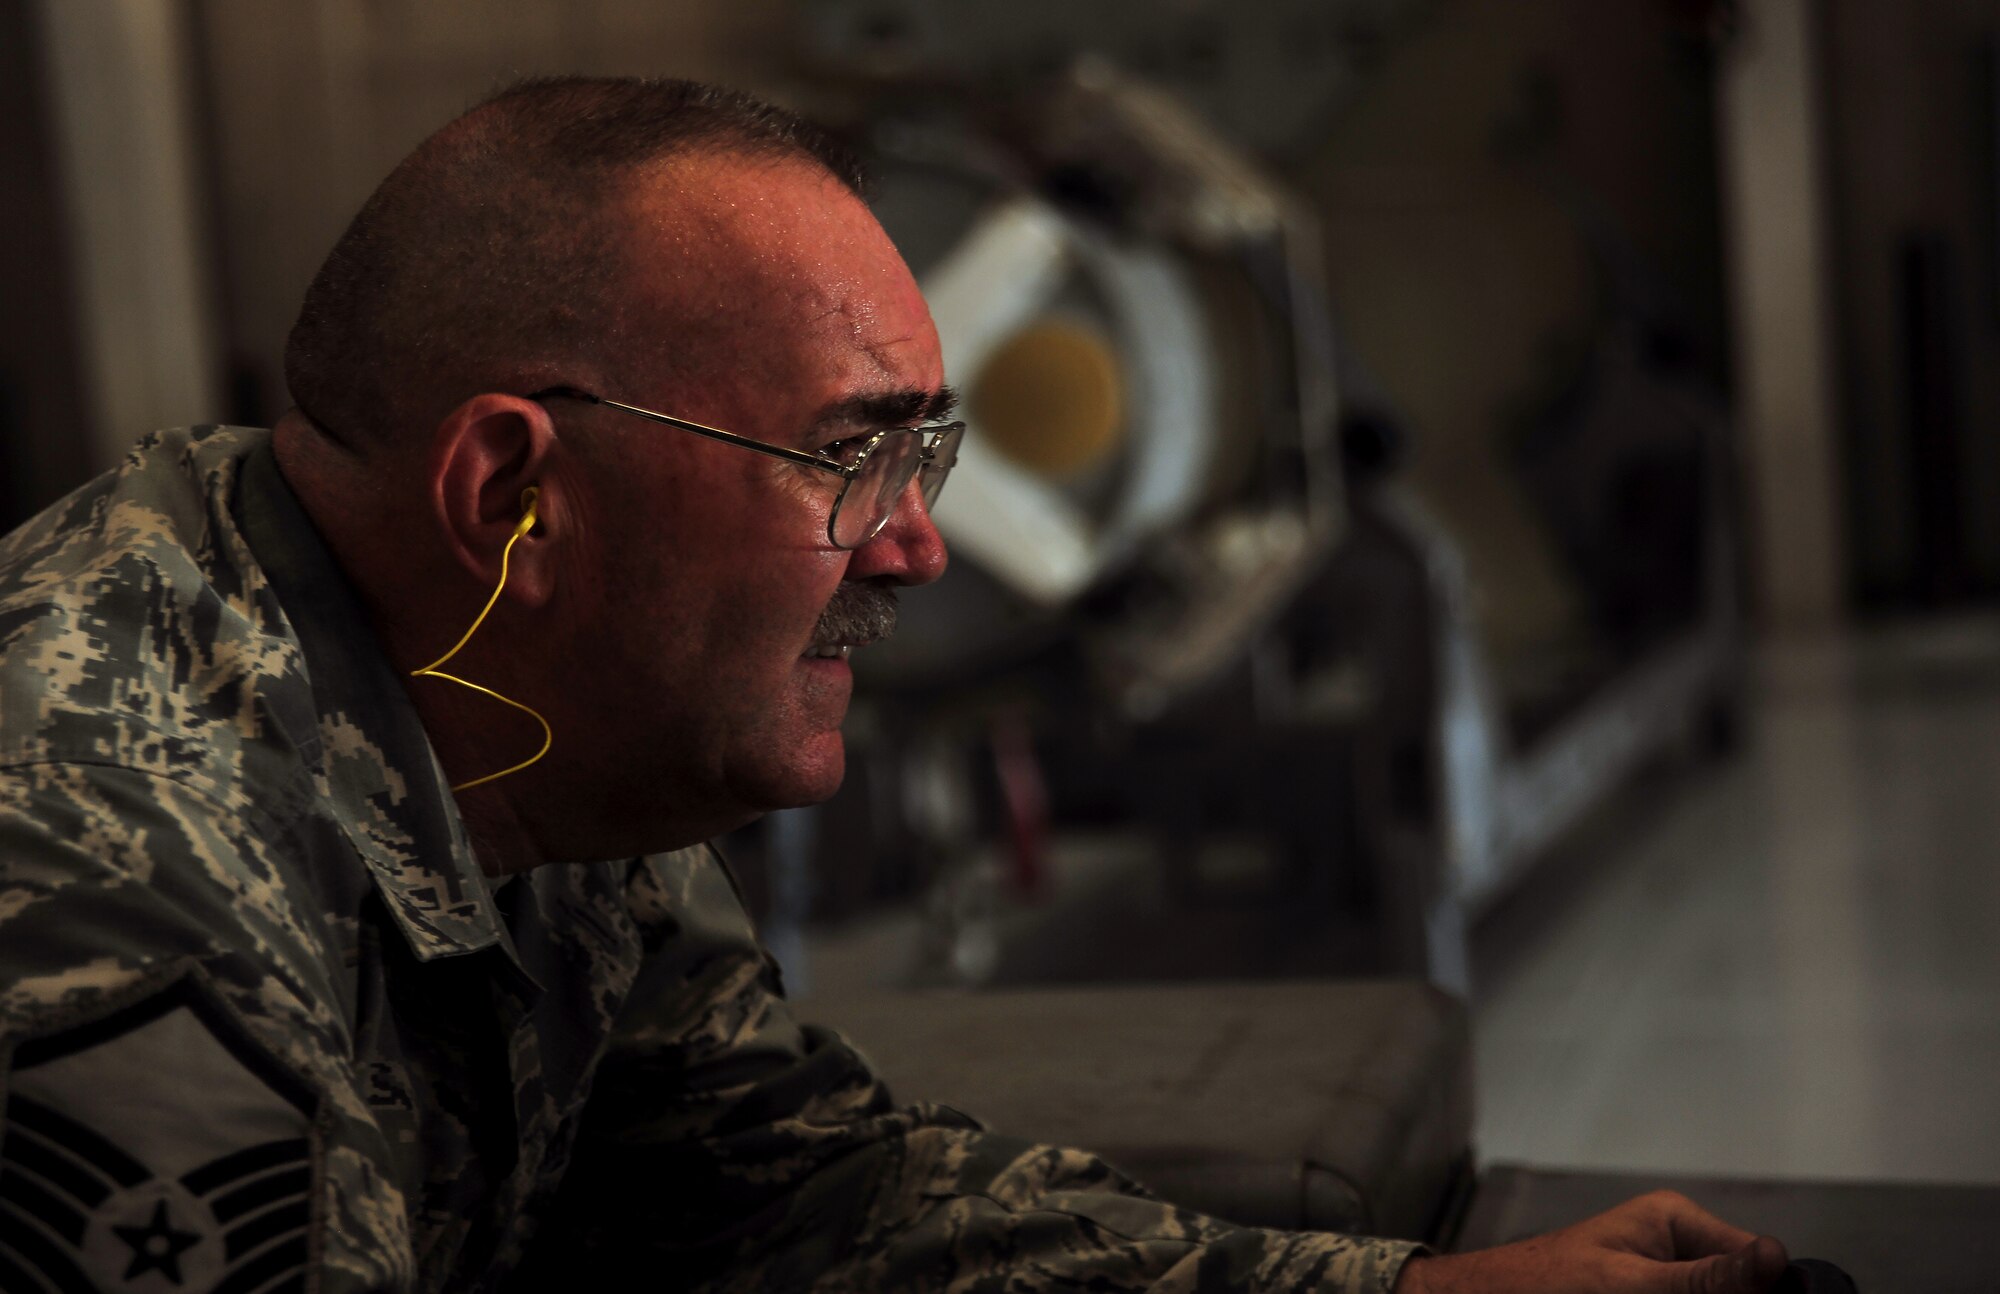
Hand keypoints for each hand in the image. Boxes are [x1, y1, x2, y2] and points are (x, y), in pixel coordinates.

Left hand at [1396, 1190, 1789, 1293]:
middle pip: (1735, 1286)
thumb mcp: (1632, 1281)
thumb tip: (1776, 1258)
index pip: (1757, 1261)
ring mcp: (1664, 1277)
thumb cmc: (1545, 1283)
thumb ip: (1704, 1278)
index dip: (1766, 1292)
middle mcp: (1676, 1246)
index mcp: (1676, 1220)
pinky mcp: (1650, 1293)